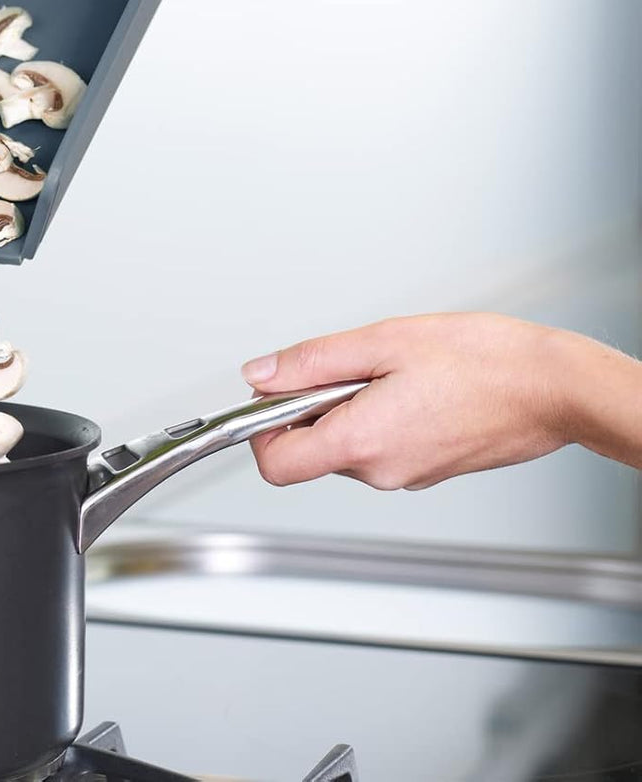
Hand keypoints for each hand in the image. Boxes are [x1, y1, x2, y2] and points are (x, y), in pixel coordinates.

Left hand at [241, 313, 587, 490]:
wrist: (555, 388)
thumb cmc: (486, 361)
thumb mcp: (383, 341)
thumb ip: (311, 362)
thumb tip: (262, 375)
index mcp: (362, 442)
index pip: (276, 462)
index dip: (260, 426)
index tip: (273, 393)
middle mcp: (381, 471)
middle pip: (309, 448)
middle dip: (312, 404)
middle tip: (351, 365)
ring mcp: (406, 475)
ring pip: (345, 443)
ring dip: (349, 405)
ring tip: (392, 371)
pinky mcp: (425, 469)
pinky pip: (379, 444)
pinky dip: (378, 414)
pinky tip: (412, 386)